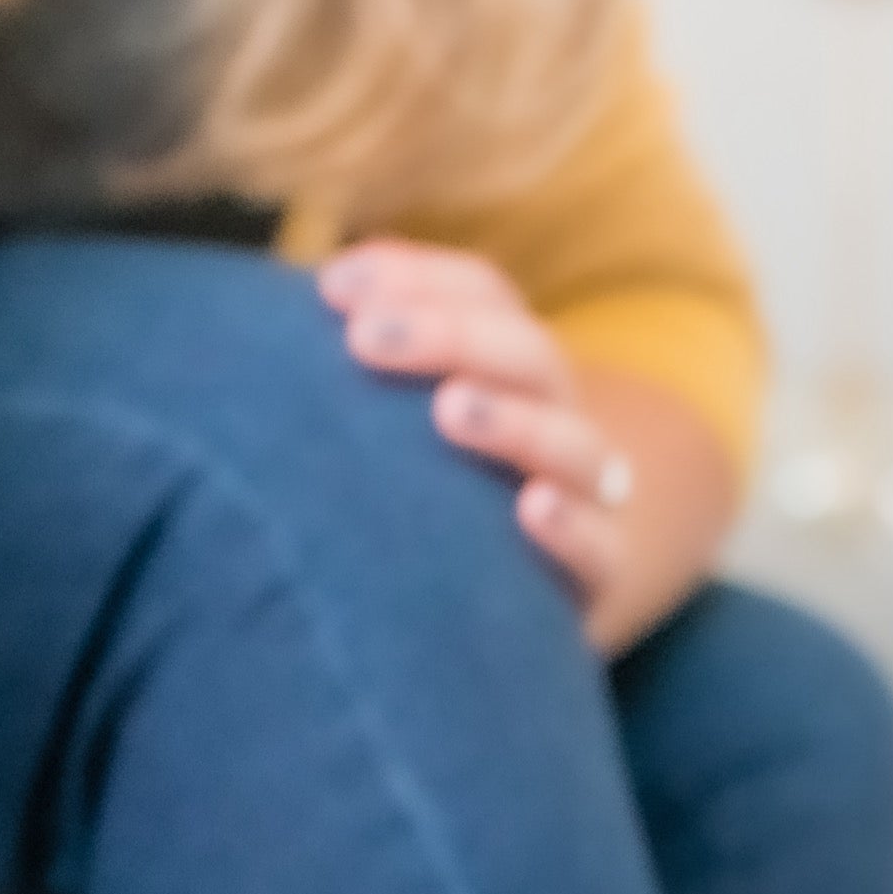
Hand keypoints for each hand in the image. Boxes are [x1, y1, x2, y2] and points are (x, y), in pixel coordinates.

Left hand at [317, 239, 724, 649]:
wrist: (496, 617)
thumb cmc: (423, 500)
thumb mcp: (391, 425)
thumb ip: (355, 368)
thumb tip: (292, 312)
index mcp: (511, 367)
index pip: (487, 294)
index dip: (417, 276)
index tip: (331, 287)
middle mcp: (557, 418)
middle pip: (530, 354)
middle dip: (450, 334)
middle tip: (364, 338)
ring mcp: (586, 496)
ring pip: (575, 444)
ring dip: (514, 420)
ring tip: (450, 410)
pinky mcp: (596, 575)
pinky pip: (599, 547)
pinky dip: (572, 525)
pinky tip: (530, 509)